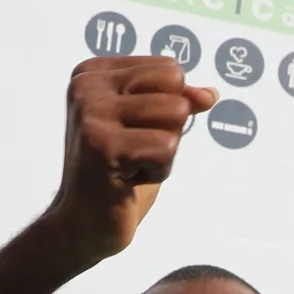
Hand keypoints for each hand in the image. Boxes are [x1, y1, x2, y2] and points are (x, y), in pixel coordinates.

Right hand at [36, 58, 215, 268]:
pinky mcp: (102, 145)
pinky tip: (128, 181)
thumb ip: (178, 102)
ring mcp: (92, 114)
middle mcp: (86, 86)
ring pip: (176, 114)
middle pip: (174, 87)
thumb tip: (211, 95)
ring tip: (132, 165)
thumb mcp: (151, 128)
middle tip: (135, 152)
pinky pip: (168, 146)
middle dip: (169, 127)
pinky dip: (159, 170)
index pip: (169, 69)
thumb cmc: (119, 175)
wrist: (83, 224)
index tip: (132, 133)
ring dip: (165, 151)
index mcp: (93, 73)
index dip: (169, 107)